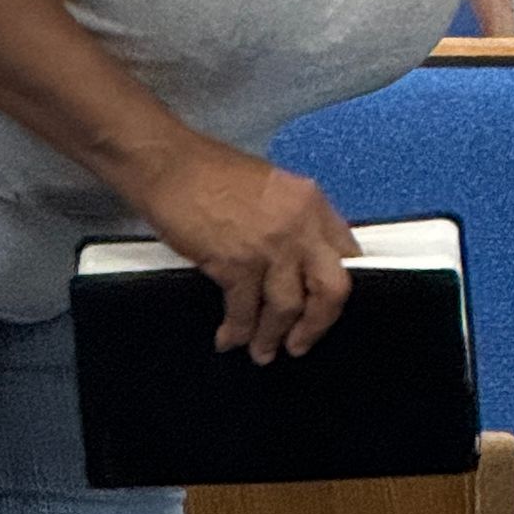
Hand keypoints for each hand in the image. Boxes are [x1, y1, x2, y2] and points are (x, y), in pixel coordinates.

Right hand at [129, 135, 360, 363]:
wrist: (166, 163)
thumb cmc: (209, 171)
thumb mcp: (270, 188)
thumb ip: (292, 222)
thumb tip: (298, 262)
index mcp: (312, 203)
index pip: (347, 255)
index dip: (335, 289)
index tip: (325, 308)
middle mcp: (299, 225)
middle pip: (331, 289)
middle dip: (317, 324)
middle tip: (301, 343)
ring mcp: (269, 246)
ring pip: (287, 308)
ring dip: (272, 336)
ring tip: (261, 350)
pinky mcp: (234, 263)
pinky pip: (244, 310)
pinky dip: (237, 330)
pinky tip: (229, 337)